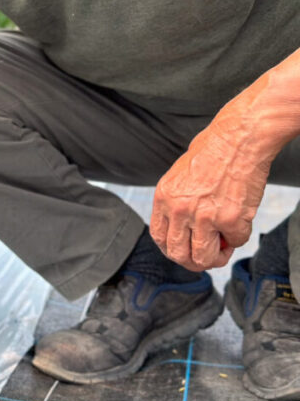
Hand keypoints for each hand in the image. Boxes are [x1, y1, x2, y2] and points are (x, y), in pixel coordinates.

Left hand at [150, 120, 269, 271]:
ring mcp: (205, 216)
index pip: (159, 238)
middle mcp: (179, 210)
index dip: (173, 250)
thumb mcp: (178, 176)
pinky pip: (236, 242)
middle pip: (179, 255)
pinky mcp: (231, 219)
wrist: (237, 139)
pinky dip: (239, 237)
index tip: (185, 250)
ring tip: (223, 246)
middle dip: (194, 261)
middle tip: (207, 254)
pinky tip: (240, 221)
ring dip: (216, 257)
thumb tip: (182, 228)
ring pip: (204, 258)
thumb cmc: (211, 152)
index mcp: (164, 198)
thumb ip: (176, 201)